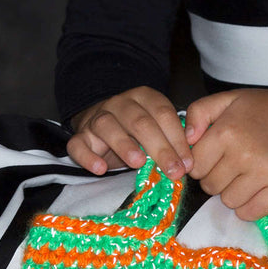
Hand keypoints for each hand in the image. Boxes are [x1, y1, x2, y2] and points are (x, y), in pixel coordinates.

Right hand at [67, 87, 193, 178]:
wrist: (103, 125)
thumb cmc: (138, 133)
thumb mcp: (159, 130)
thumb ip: (173, 140)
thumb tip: (188, 163)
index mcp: (144, 98)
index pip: (163, 114)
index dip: (177, 139)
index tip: (188, 163)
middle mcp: (120, 104)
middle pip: (139, 121)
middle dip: (159, 148)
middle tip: (173, 170)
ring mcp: (97, 118)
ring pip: (107, 127)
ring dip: (124, 145)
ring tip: (139, 163)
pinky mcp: (81, 136)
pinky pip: (78, 144)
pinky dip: (88, 156)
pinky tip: (100, 169)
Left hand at [184, 82, 267, 220]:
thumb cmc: (265, 109)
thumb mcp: (229, 99)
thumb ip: (199, 112)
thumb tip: (186, 140)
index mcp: (226, 131)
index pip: (195, 166)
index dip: (201, 165)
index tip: (215, 159)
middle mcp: (243, 153)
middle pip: (210, 186)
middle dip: (216, 179)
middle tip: (232, 167)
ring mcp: (263, 173)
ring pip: (228, 202)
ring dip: (232, 194)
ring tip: (245, 178)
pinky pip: (251, 213)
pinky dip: (248, 207)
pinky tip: (254, 192)